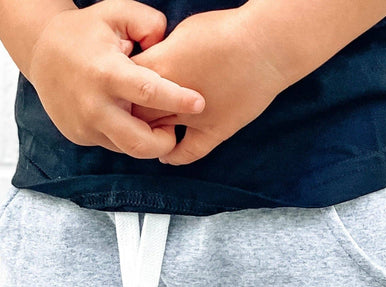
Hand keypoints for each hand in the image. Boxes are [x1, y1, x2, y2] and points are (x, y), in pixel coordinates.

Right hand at [26, 0, 205, 158]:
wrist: (41, 53)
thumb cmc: (87, 32)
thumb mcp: (116, 13)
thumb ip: (149, 24)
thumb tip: (168, 46)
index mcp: (105, 72)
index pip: (148, 92)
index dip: (178, 99)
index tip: (200, 103)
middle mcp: (94, 105)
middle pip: (139, 142)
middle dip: (165, 143)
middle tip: (175, 131)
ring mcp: (85, 125)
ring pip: (128, 149)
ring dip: (147, 142)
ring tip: (155, 125)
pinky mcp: (80, 136)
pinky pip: (113, 145)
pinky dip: (128, 137)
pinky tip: (131, 121)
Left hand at [128, 7, 292, 164]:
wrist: (265, 45)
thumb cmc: (226, 31)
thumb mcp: (182, 33)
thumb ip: (162, 54)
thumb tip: (152, 68)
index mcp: (160, 66)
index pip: (124, 84)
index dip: (120, 88)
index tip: (121, 89)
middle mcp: (171, 95)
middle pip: (134, 113)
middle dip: (129, 114)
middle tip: (127, 115)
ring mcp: (194, 117)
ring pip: (157, 134)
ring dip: (149, 135)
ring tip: (145, 132)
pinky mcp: (215, 130)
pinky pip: (188, 152)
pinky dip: (175, 156)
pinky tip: (167, 154)